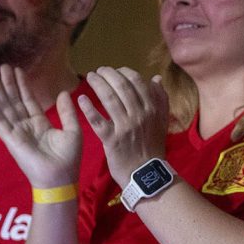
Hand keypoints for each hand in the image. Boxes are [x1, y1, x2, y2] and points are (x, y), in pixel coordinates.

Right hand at [0, 65, 80, 189]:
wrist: (60, 178)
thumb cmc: (68, 158)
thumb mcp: (72, 130)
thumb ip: (67, 112)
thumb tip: (64, 93)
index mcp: (40, 124)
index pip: (28, 101)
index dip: (23, 86)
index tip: (17, 70)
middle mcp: (26, 127)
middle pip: (14, 101)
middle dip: (8, 84)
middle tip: (2, 67)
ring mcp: (17, 133)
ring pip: (5, 108)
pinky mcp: (11, 140)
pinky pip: (1, 123)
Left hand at [79, 66, 168, 185]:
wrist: (145, 172)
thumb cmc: (152, 146)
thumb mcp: (161, 121)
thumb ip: (160, 98)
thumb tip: (156, 78)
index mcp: (152, 108)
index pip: (137, 81)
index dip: (124, 72)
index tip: (115, 70)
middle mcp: (139, 114)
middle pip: (121, 87)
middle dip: (108, 74)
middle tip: (99, 70)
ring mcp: (125, 127)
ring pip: (109, 99)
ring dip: (98, 84)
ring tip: (90, 77)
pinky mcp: (111, 139)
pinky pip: (98, 120)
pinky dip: (88, 108)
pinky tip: (81, 99)